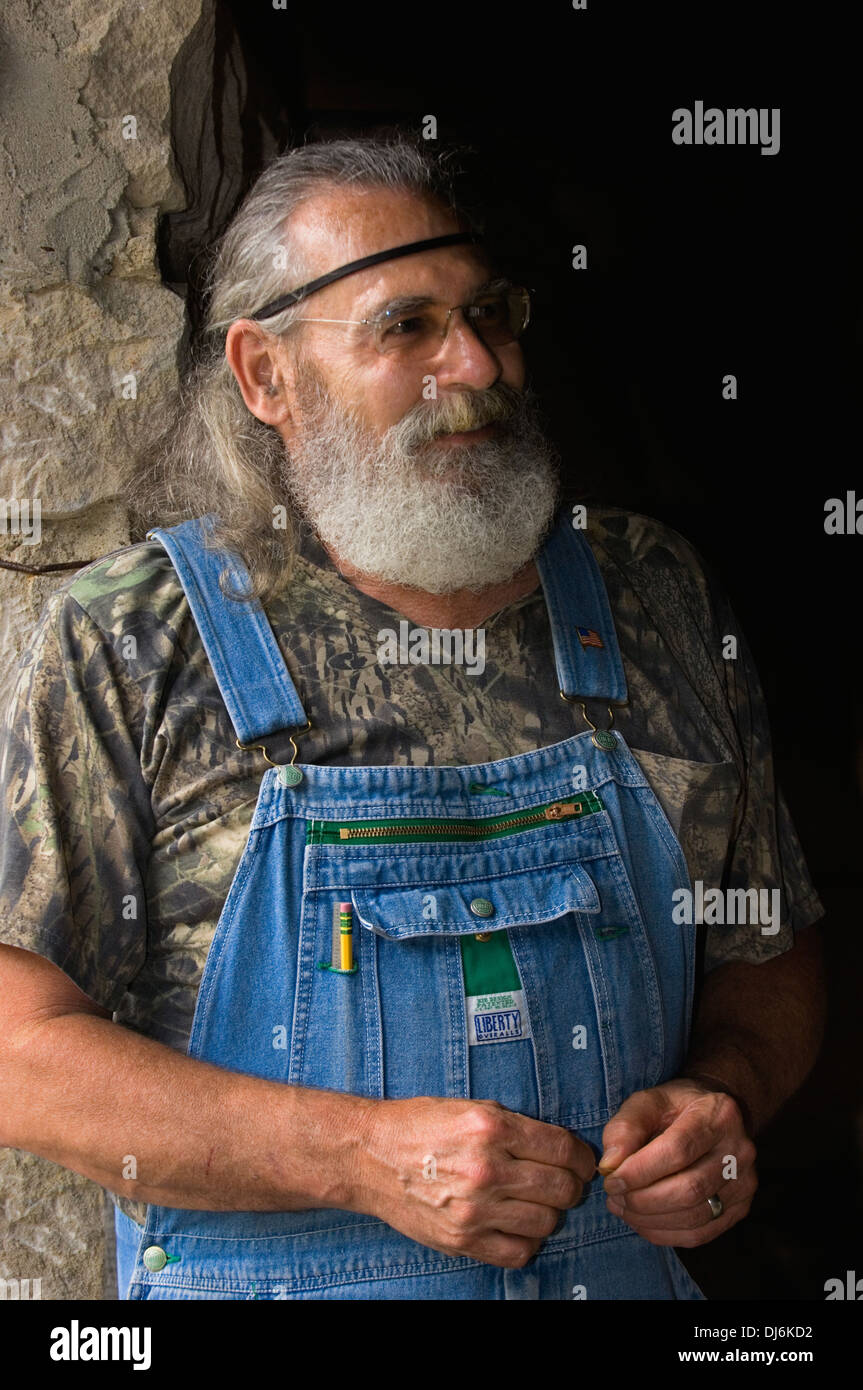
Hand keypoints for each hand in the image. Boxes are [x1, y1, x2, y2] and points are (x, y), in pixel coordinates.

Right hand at [353, 1096, 595, 1267]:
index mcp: (490, 1127)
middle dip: (571, 1186)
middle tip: (564, 1182)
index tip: (581, 1161)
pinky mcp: (461, 1239)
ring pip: (546, 1222)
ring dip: (550, 1213)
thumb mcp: (470, 1107)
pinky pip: (518, 1252)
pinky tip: (517, 1225)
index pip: (562, 1149)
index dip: (581, 1157)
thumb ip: (515, 1127)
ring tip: (536, 1202)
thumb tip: (560, 1149)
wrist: (369, 1154)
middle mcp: (486, 1168)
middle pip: (560, 1188)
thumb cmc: (419, 1125)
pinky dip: (527, 1241)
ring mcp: (474, 1209)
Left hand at [598, 1079, 756, 1245]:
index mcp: (718, 1114)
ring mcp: (744, 1182)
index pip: (678, 1150)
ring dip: (650, 1219)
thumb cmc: (674, 1109)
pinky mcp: (740, 1208)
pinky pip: (700, 1234)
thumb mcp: (647, 1102)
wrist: (709, 1118)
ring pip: (694, 1216)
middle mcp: (740, 1150)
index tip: (611, 1179)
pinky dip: (664, 1234)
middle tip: (614, 1196)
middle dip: (643, 1200)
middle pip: (689, 1189)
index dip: (640, 1171)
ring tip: (622, 1208)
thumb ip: (625, 1128)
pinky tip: (642, 1222)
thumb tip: (610, 1164)